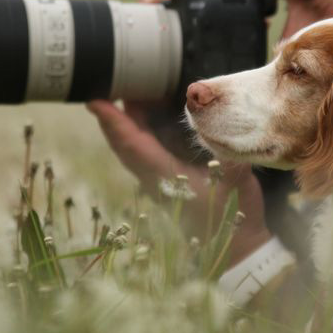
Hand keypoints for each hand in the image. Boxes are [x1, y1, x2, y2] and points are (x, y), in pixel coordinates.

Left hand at [86, 0, 268, 265]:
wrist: (237, 251)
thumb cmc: (236, 219)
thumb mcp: (238, 183)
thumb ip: (230, 157)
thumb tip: (223, 127)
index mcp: (166, 178)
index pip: (131, 145)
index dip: (112, 122)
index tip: (95, 100)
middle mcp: (154, 179)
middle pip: (123, 142)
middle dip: (112, 113)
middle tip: (107, 81)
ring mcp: (158, 182)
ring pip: (131, 147)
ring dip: (124, 121)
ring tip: (124, 91)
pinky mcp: (165, 183)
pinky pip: (144, 152)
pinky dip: (139, 131)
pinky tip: (148, 116)